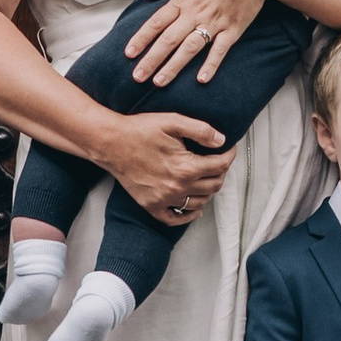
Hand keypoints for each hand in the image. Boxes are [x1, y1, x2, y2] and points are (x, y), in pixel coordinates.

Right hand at [104, 110, 231, 225]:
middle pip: (214, 186)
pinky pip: (176, 219)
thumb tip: (222, 140)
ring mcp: (164, 200)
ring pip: (199, 203)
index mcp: (186, 167)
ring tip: (207, 178)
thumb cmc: (140, 130)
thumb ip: (201, 130)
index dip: (229, 156)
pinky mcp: (151, 206)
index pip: (220, 166)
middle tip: (218, 161)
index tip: (229, 149)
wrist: (111, 143)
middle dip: (221, 172)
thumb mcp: (173, 122)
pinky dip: (188, 216)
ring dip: (208, 191)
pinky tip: (194, 207)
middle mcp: (177, 188)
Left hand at [124, 0, 280, 88]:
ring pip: (190, 48)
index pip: (156, 22)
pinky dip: (211, 64)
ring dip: (174, 66)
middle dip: (152, 59)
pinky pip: (219, 50)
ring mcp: (214, 23)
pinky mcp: (232, 30)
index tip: (128, 54)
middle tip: (138, 77)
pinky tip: (202, 80)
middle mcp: (195, 13)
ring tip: (159, 82)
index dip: (141, 39)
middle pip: (169, 39)